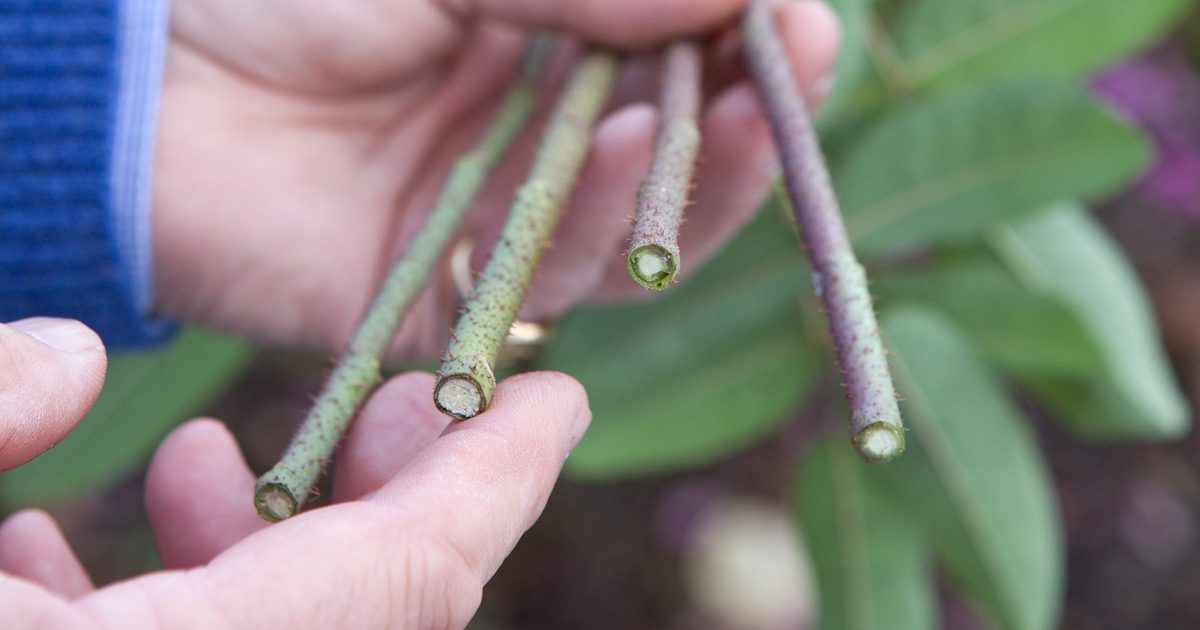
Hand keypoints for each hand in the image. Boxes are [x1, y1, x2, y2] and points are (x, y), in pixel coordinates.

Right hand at [1, 370, 589, 627]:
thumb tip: (73, 357)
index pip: (411, 573)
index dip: (501, 478)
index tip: (559, 400)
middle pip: (376, 606)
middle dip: (389, 494)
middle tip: (382, 408)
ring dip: (253, 549)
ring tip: (196, 460)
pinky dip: (167, 607)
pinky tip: (62, 551)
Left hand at [153, 0, 840, 355]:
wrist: (129, 81)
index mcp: (537, 43)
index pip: (673, 55)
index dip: (745, 36)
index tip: (798, 12)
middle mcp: (530, 139)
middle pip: (676, 147)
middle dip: (752, 106)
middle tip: (803, 57)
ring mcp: (493, 222)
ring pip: (634, 225)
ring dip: (702, 168)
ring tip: (753, 103)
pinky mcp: (446, 298)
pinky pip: (548, 278)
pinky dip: (603, 223)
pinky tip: (636, 149)